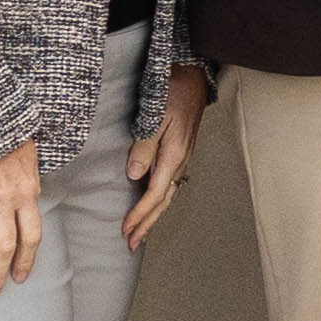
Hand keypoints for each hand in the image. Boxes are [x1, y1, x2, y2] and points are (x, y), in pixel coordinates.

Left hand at [121, 67, 208, 247]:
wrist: (194, 76)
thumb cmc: (174, 91)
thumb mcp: (156, 115)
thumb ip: (144, 145)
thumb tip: (135, 175)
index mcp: (174, 155)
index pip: (154, 194)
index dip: (139, 215)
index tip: (125, 230)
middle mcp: (180, 162)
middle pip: (162, 202)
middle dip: (147, 224)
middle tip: (131, 243)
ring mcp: (182, 159)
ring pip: (167, 196)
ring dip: (153, 216)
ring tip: (141, 232)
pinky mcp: (180, 154)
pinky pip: (169, 185)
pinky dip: (159, 201)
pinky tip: (154, 205)